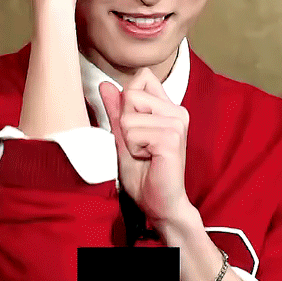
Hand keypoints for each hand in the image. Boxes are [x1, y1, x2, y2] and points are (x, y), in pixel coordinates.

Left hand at [99, 68, 191, 224]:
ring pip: (128, 117)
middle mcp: (177, 111)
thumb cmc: (144, 174)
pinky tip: (148, 159)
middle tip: (140, 144)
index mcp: (168, 108)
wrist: (160, 204)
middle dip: (125, 121)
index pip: (143, 76)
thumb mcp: (124, 137)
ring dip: (128, 139)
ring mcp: (176, 123)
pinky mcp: (171, 138)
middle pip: (131, 94)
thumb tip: (105, 84)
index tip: (135, 125)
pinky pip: (133, 133)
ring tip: (144, 153)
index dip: (128, 98)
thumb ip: (116, 111)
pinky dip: (133, 149)